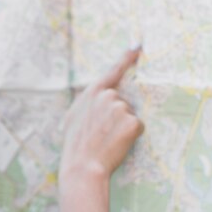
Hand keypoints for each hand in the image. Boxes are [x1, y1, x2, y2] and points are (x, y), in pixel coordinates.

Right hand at [58, 48, 144, 185]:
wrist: (83, 165)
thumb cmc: (76, 144)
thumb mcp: (73, 117)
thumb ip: (86, 102)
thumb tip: (96, 98)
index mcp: (92, 92)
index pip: (113, 71)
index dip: (126, 57)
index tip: (138, 45)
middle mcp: (108, 96)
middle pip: (121, 102)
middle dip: (116, 116)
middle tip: (102, 133)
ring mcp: (121, 108)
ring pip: (129, 115)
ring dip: (123, 127)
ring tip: (107, 139)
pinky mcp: (132, 122)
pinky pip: (137, 127)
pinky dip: (131, 136)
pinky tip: (117, 143)